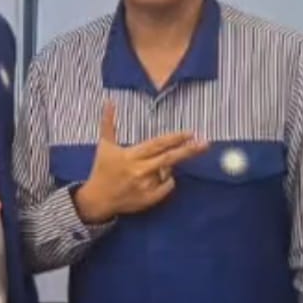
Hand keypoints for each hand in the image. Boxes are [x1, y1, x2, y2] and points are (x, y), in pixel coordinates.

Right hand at [74, 102, 208, 222]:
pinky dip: (167, 181)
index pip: (157, 144)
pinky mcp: (149, 199)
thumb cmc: (102, 170)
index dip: (175, 138)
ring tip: (150, 169)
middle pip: (169, 158)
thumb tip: (109, 101)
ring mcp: (145, 186)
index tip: (191, 132)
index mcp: (131, 156)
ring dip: (167, 168)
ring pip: (168, 173)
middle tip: (205, 144)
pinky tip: (155, 179)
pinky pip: (167, 187)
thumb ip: (108, 123)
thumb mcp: (105, 146)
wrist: (97, 200)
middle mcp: (140, 170)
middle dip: (188, 150)